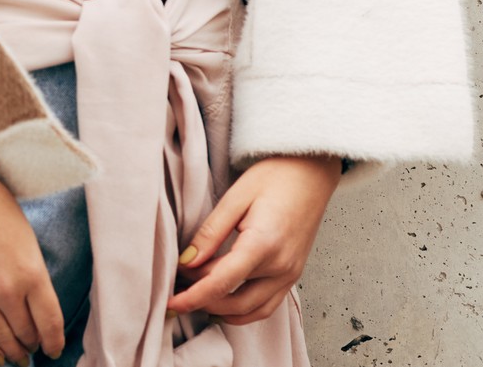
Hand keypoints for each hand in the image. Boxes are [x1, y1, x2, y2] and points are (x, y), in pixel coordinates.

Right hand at [0, 170, 66, 365]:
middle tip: (34, 348)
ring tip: (17, 357)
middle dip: (32, 344)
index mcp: (32, 272)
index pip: (50, 323)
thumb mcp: (27, 238)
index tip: (54, 348)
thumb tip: (35, 305)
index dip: (54, 341)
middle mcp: (7, 290)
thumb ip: (33, 274)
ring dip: (12, 351)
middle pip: (26, 333)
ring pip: (1, 338)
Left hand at [166, 153, 340, 325]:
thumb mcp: (235, 198)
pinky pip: (267, 305)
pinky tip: (224, 301)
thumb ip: (210, 233)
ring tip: (196, 297)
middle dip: (203, 301)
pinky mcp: (293, 274)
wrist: (311, 171)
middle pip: (235, 301)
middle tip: (178, 288)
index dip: (193, 297)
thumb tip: (187, 261)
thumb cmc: (274, 177)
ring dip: (222, 311)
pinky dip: (243, 310)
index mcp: (263, 244)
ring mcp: (290, 273)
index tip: (171, 303)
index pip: (221, 283)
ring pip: (252, 311)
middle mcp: (281, 266)